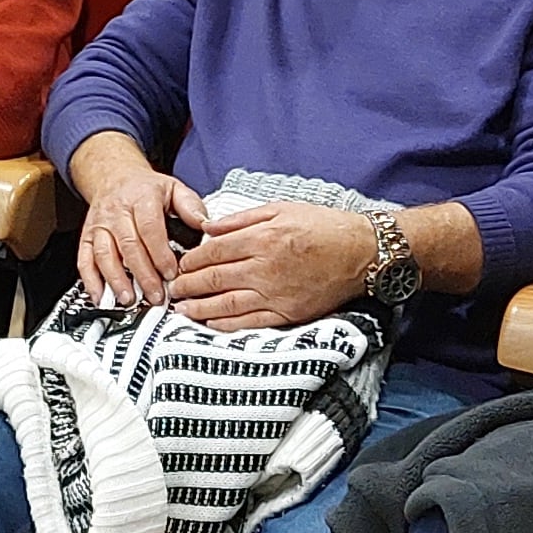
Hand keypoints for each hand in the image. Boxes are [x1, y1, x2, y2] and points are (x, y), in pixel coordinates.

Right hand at [69, 136, 189, 304]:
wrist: (114, 176)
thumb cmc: (145, 188)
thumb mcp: (173, 188)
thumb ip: (191, 206)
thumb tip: (206, 225)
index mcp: (141, 198)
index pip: (150, 228)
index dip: (160, 254)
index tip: (171, 274)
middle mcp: (116, 211)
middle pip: (128, 246)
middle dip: (143, 275)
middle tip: (156, 296)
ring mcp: (99, 225)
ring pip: (104, 255)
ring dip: (116, 280)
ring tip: (130, 299)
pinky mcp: (86, 236)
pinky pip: (84, 260)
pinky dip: (90, 281)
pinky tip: (101, 297)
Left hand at [168, 191, 384, 328]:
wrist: (362, 252)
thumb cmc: (323, 226)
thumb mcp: (282, 208)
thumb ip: (242, 219)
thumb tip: (209, 227)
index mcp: (262, 239)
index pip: (213, 251)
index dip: (190, 259)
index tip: (177, 263)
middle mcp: (265, 268)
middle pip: (214, 279)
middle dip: (187, 285)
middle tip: (170, 288)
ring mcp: (276, 294)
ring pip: (226, 305)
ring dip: (198, 309)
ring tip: (180, 309)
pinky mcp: (288, 314)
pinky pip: (250, 322)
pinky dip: (226, 324)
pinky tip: (209, 323)